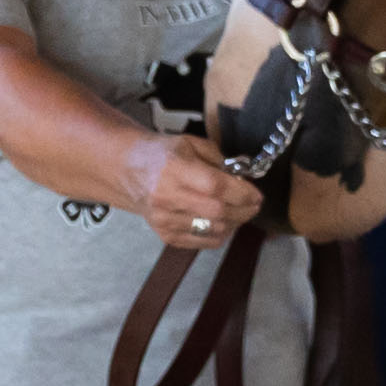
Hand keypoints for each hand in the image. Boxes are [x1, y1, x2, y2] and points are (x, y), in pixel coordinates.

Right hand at [121, 135, 264, 251]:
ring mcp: (165, 220)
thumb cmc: (163, 153)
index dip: (242, 193)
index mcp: (174, 169)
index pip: (216, 187)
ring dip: (235, 223)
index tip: (257, 193)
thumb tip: (244, 176)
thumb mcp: (190, 143)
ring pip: (214, 230)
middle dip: (244, 210)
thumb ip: (218, 159)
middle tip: (255, 204)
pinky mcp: (165, 235)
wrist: (128, 170)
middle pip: (218, 212)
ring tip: (240, 211)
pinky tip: (224, 223)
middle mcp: (167, 197)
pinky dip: (220, 234)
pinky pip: (202, 241)